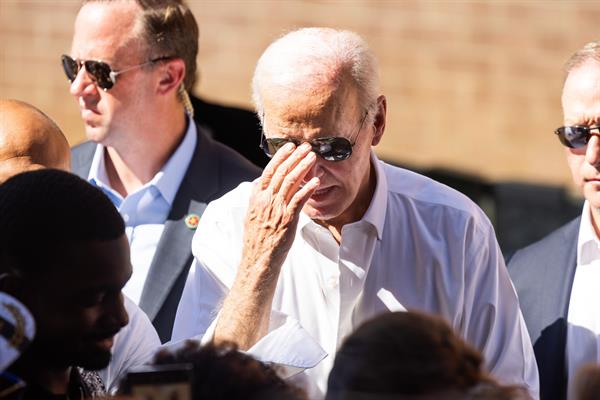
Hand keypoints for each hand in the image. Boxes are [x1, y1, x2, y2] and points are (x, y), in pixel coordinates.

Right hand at [242, 142, 319, 273]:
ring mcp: (277, 209)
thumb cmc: (257, 238)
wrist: (258, 258)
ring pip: (291, 182)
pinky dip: (308, 189)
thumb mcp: (251, 214)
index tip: (289, 147)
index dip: (280, 157)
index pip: (269, 171)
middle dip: (295, 157)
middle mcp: (266, 200)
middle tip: (305, 146)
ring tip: (313, 157)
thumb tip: (259, 184)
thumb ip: (257, 198)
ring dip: (303, 167)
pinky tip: (316, 181)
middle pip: (282, 172)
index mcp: (256, 197)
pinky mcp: (287, 219)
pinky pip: (299, 200)